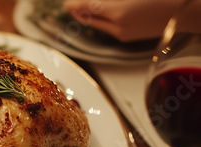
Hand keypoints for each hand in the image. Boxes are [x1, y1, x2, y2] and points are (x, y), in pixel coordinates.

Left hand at [63, 0, 182, 41]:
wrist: (186, 11)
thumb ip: (104, 1)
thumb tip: (89, 2)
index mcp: (119, 11)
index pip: (85, 8)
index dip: (73, 4)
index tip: (66, 3)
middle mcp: (118, 26)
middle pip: (87, 18)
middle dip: (77, 10)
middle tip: (71, 4)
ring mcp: (122, 34)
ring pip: (96, 24)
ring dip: (88, 15)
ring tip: (82, 7)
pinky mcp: (126, 37)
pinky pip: (106, 28)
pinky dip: (100, 19)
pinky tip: (99, 12)